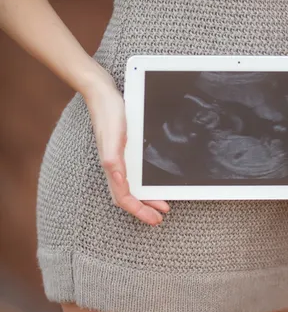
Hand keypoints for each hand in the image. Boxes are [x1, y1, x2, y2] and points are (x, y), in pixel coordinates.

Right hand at [84, 78, 169, 225]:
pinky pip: (133, 175)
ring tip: (160, 204)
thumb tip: (117, 178)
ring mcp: (119, 160)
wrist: (104, 94)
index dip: (140, 210)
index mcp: (113, 167)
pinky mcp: (124, 151)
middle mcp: (116, 166)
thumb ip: (113, 159)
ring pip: (131, 188)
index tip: (156, 217)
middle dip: (144, 209)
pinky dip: (143, 184)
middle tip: (161, 216)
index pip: (124, 198)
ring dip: (146, 198)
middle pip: (129, 197)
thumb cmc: (109, 114)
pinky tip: (152, 181)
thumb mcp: (113, 135)